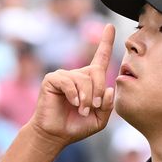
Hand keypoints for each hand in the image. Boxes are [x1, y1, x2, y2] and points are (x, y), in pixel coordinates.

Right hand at [29, 24, 116, 150]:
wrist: (55, 135)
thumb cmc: (76, 126)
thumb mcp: (99, 119)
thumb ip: (107, 106)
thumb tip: (110, 88)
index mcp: (90, 81)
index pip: (100, 58)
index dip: (106, 42)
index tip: (110, 27)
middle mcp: (77, 74)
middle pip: (96, 71)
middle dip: (99, 90)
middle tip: (94, 106)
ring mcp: (63, 76)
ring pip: (83, 79)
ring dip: (86, 97)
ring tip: (82, 110)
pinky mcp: (51, 80)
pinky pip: (68, 82)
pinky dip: (74, 94)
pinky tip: (73, 103)